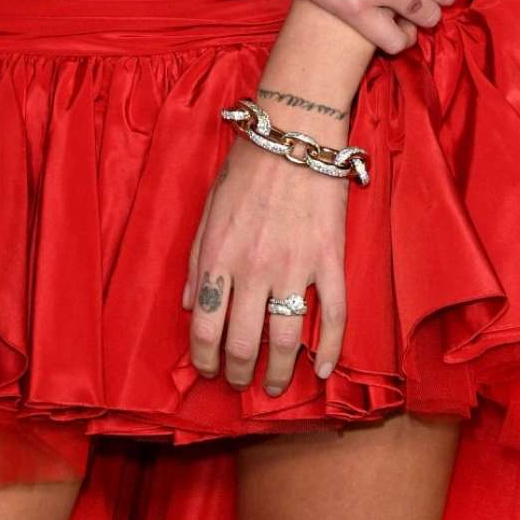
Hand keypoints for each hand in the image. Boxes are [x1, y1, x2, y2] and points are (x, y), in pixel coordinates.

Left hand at [182, 130, 349, 394]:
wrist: (294, 132)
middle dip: (238, 373)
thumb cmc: (246, 166)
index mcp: (218, 255)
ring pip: (284, 341)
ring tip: (272, 386)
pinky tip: (321, 370)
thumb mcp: (208, 208)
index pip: (204, 327)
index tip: (208, 370)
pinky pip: (333, 315)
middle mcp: (252, 268)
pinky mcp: (328, 259)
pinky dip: (329, 349)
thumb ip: (195, 258)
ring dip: (277, 373)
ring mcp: (293, 266)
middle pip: (242, 343)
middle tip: (240, 381)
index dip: (203, 359)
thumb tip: (186, 304)